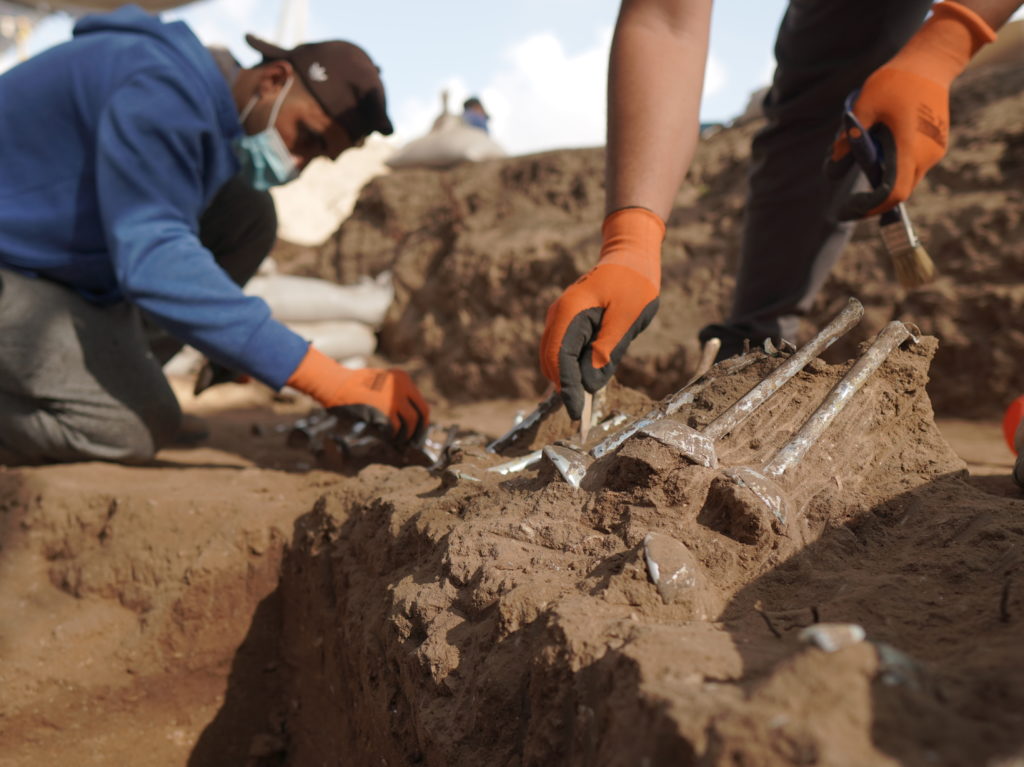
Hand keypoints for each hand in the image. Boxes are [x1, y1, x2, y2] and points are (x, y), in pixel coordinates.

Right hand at [287, 346, 428, 443]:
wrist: (336, 384)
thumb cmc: (354, 387)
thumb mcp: (381, 384)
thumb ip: (396, 397)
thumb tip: (410, 422)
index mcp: (402, 378)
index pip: (421, 403)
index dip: (422, 421)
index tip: (419, 432)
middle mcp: (402, 386)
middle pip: (421, 413)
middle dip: (419, 431)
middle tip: (414, 443)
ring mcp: (395, 398)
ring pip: (411, 422)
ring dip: (406, 435)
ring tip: (399, 441)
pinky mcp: (385, 410)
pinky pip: (396, 428)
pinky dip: (393, 436)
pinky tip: (388, 438)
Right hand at [539, 207, 662, 419]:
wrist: (631, 255)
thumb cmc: (634, 283)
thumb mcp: (627, 317)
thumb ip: (607, 349)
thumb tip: (588, 382)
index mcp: (569, 313)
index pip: (560, 360)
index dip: (568, 390)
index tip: (576, 415)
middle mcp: (558, 316)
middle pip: (551, 363)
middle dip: (566, 388)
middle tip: (584, 414)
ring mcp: (560, 318)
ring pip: (555, 359)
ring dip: (570, 378)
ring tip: (592, 394)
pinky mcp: (568, 322)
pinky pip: (564, 350)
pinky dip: (573, 367)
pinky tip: (590, 376)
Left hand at [827, 1, 995, 218]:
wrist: (931, 62)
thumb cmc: (896, 81)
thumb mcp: (863, 106)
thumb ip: (848, 138)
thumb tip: (833, 165)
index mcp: (909, 147)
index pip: (894, 194)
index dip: (871, 207)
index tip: (849, 209)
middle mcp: (927, 154)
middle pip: (900, 191)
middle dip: (874, 198)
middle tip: (850, 200)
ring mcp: (935, 150)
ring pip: (907, 179)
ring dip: (884, 181)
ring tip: (861, 167)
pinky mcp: (936, 144)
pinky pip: (913, 166)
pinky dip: (894, 168)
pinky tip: (877, 154)